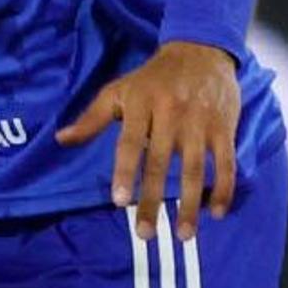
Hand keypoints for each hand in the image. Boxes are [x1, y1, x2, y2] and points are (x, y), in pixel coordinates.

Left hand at [58, 41, 241, 235]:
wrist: (201, 51)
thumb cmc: (153, 78)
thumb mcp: (118, 91)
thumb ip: (92, 119)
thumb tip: (61, 140)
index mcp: (141, 105)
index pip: (130, 143)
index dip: (125, 172)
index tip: (119, 201)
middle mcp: (171, 115)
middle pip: (160, 164)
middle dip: (153, 201)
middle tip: (145, 234)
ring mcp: (199, 123)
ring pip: (195, 170)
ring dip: (190, 205)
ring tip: (183, 236)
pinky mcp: (224, 128)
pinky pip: (226, 163)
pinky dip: (223, 188)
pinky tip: (217, 213)